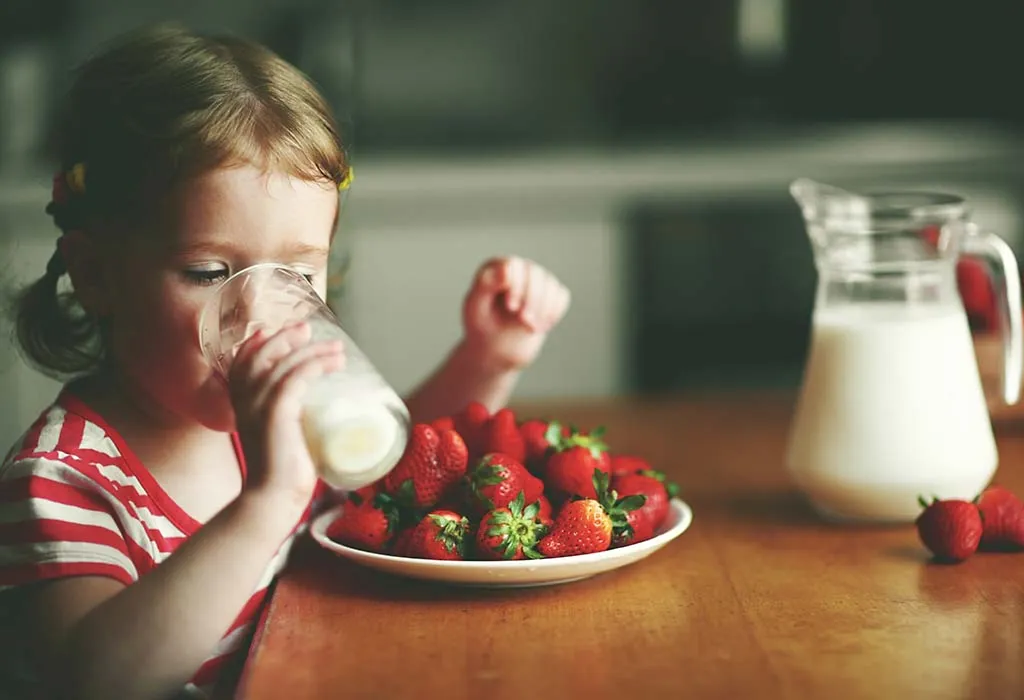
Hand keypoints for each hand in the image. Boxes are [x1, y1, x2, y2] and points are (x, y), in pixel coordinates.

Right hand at [227, 322, 343, 510]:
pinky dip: (316, 365)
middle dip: (286, 337)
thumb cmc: (281, 472)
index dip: (260, 342)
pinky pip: (296, 377)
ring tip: (337, 349)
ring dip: (313, 350)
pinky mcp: (276, 413)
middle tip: (310, 330)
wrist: (272, 498)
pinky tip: (333, 363)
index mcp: (241, 404)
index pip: (243, 361)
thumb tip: (316, 410)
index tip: (284, 331)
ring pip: (284, 362)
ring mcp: (258, 405)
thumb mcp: (280, 436)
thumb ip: (287, 419)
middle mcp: (244, 400)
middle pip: (260, 353)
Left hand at [461, 257, 569, 371]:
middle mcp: (518, 269)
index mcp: (495, 267)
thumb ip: (485, 285)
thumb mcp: (476, 308)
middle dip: (532, 299)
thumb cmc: (481, 326)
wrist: (495, 347)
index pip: (515, 265)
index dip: (517, 285)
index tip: (511, 307)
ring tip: (530, 327)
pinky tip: (540, 327)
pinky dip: (553, 313)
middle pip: (536, 274)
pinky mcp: (550, 294)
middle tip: (524, 320)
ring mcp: (536, 280)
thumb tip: (506, 267)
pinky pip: (561, 297)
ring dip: (543, 309)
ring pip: (551, 285)